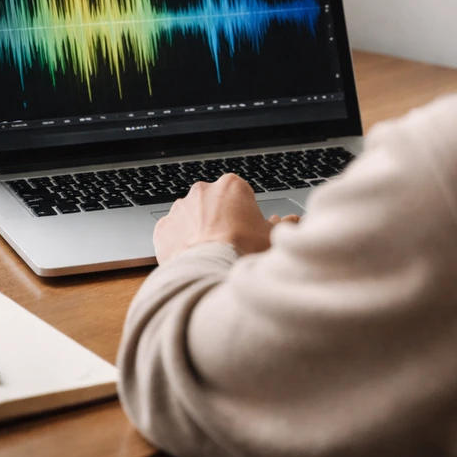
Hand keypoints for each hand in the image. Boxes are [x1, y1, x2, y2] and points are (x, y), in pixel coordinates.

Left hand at [153, 173, 299, 263]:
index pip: (239, 194)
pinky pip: (172, 233)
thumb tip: (292, 222)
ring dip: (198, 230)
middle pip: (213, 203)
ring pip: (191, 217)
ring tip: (210, 253)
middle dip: (220, 219)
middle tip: (230, 242)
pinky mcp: (163, 227)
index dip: (245, 213)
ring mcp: (179, 208)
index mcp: (231, 185)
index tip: (247, 228)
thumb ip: (282, 226)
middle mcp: (202, 190)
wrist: (211, 271)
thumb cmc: (244, 251)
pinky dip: (180, 243)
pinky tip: (192, 257)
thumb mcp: (272, 237)